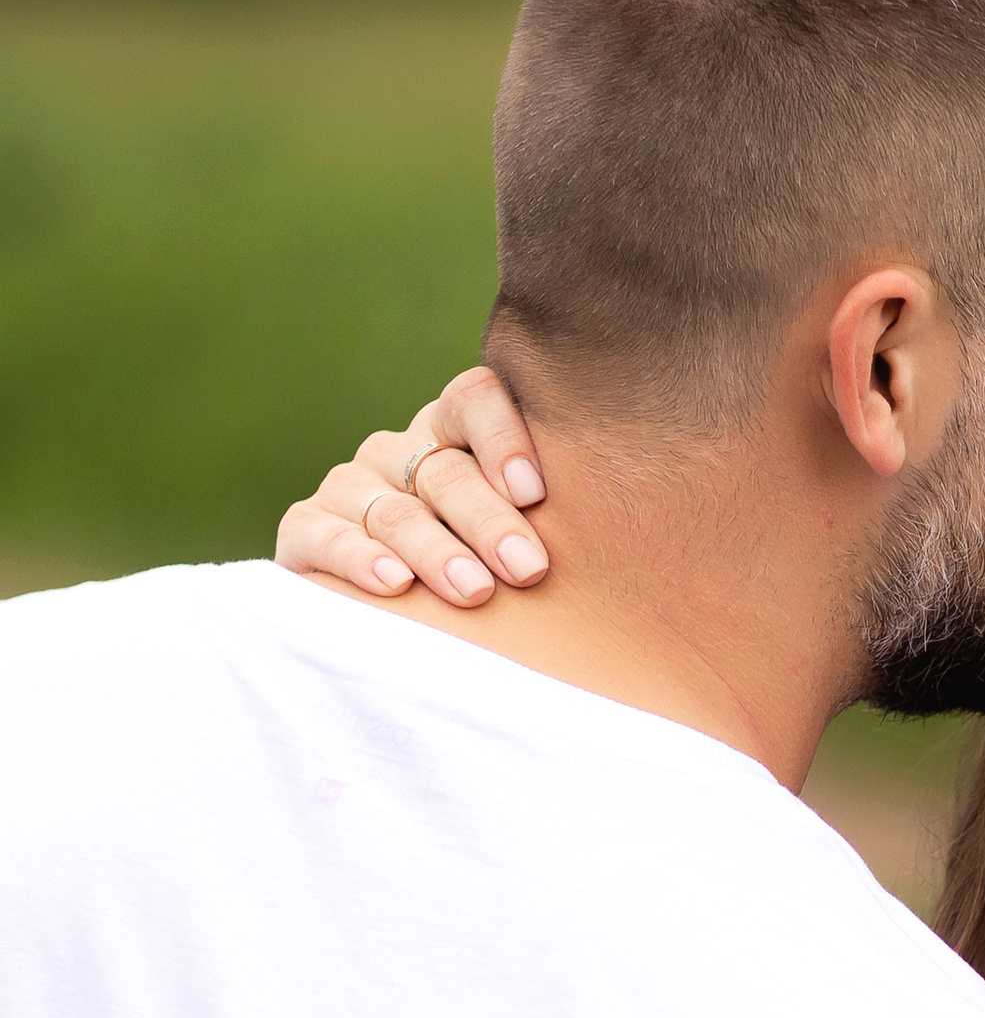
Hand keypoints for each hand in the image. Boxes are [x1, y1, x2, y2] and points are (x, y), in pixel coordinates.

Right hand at [274, 364, 550, 605]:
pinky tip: (395, 585)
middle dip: (488, 521)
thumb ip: (561, 520)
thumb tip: (644, 533)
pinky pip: (326, 535)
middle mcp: (402, 452)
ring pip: (394, 509)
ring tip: (474, 591)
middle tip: (527, 567)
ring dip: (436, 551)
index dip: (504, 437)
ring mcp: (351, 487)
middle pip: (444, 469)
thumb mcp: (526, 540)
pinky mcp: (307, 529)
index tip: (536, 493)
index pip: (474, 398)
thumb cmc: (494, 574)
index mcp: (456, 435)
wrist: (396, 619)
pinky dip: (360, 559)